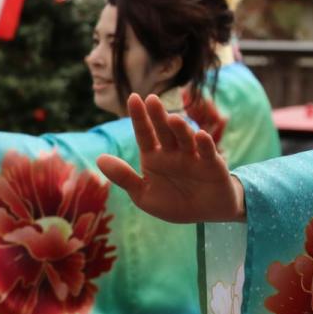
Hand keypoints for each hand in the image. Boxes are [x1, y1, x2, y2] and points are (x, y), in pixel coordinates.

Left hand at [96, 93, 242, 223]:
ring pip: (186, 139)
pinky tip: (200, 136)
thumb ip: (124, 177)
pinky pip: (208, 153)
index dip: (139, 117)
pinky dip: (205, 144)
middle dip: (158, 116)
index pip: (144, 134)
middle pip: (164, 132)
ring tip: (173, 118)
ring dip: (180, 129)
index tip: (133, 98)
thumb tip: (99, 159)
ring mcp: (193, 157)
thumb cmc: (174, 203)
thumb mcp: (144, 195)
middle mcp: (173, 152)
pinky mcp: (212, 166)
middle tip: (151, 99)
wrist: (206, 215)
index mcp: (154, 157)